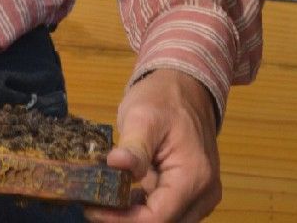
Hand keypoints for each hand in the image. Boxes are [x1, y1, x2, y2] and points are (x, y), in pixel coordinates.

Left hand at [85, 68, 222, 222]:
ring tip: (103, 199)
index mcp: (194, 177)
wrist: (187, 86)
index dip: (122, 220)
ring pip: (165, 220)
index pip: (157, 219)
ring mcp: (202, 195)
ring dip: (135, 216)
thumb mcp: (143, 116)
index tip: (92, 209)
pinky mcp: (193, 193)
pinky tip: (121, 197)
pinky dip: (144, 209)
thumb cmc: (164, 97)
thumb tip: (115, 164)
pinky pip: (169, 211)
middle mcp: (204, 193)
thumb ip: (134, 146)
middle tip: (94, 203)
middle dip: (127, 219)